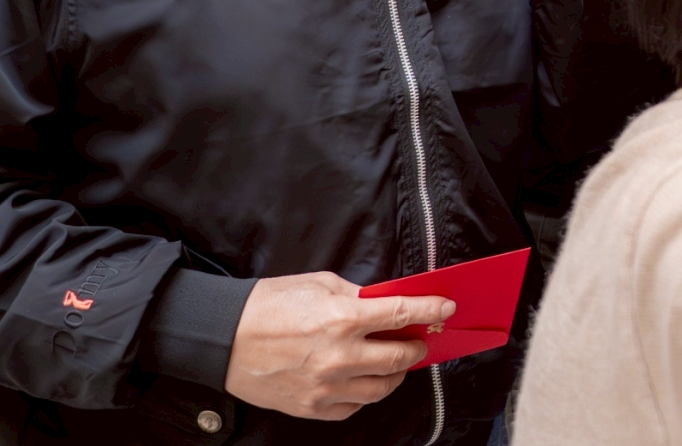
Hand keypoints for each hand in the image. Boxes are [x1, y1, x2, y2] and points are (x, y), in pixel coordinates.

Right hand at [224, 272, 451, 420]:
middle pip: (399, 357)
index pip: (403, 314)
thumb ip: (357, 295)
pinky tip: (364, 379)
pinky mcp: (311, 408)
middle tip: (419, 340)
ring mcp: (326, 387)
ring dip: (396, 374)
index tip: (446, 308)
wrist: (223, 338)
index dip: (430, 310)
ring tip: (395, 361)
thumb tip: (385, 303)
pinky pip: (353, 407)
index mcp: (343, 318)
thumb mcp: (319, 285)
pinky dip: (365, 393)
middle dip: (416, 347)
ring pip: (382, 388)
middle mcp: (340, 356)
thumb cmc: (269, 305)